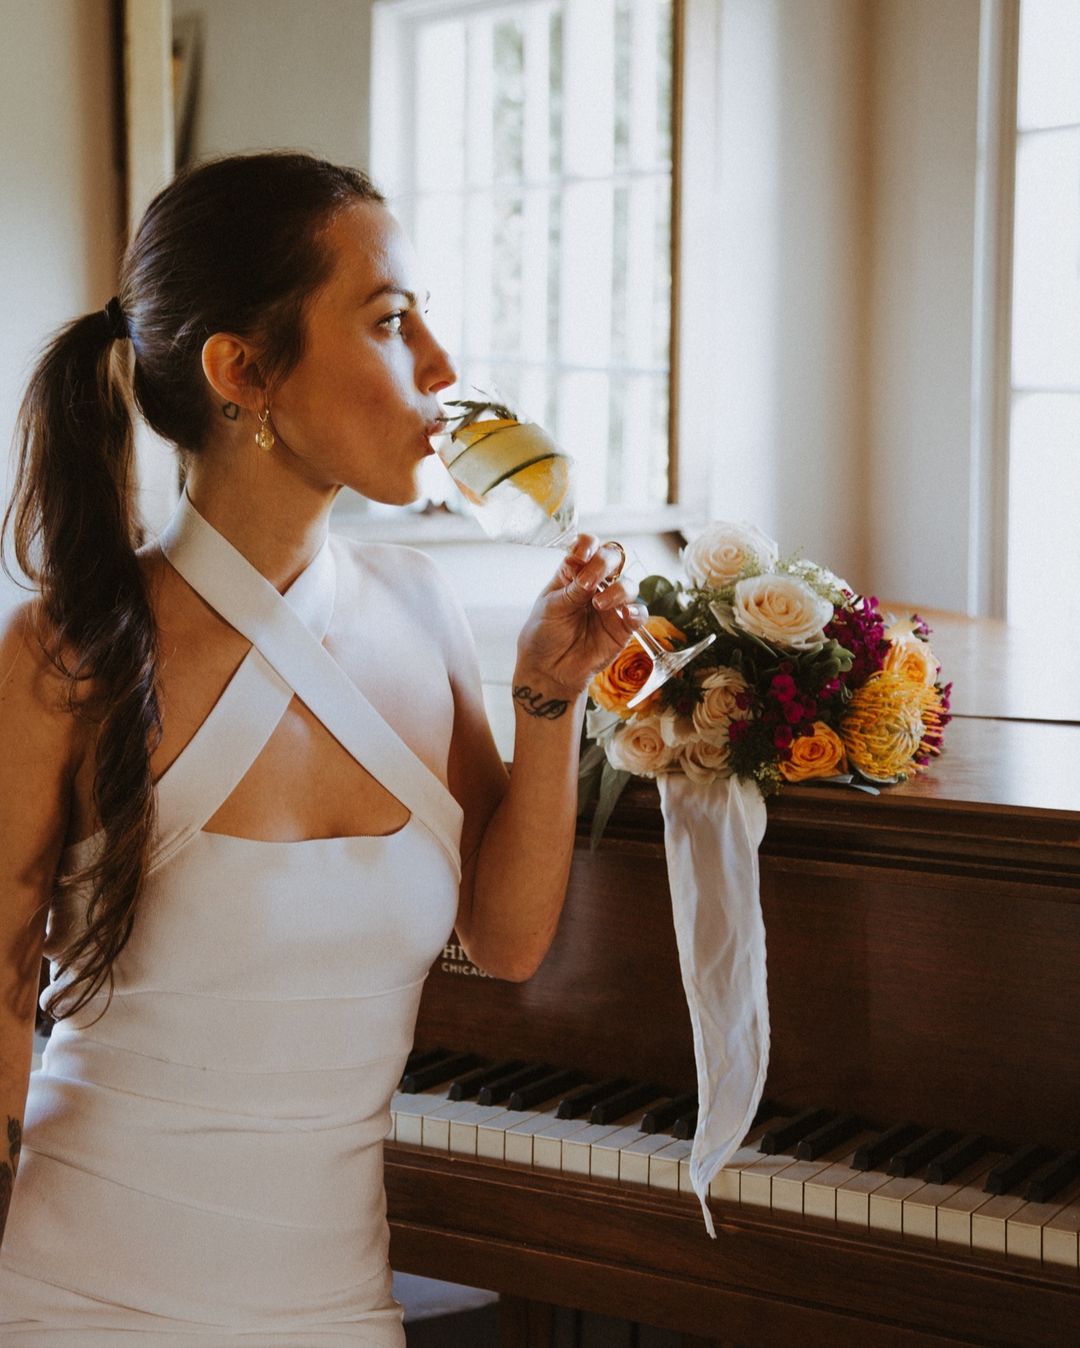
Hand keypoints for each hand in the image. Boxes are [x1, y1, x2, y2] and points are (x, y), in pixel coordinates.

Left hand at [514, 536, 646, 696]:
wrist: (548, 670)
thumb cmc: (544, 634)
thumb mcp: (551, 607)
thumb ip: (572, 588)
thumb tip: (588, 568)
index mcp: (574, 574)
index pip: (587, 547)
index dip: (588, 545)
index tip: (581, 557)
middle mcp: (596, 585)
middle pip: (613, 558)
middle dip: (605, 562)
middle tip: (588, 581)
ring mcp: (611, 605)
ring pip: (629, 584)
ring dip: (617, 589)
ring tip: (598, 605)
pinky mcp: (623, 627)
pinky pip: (639, 613)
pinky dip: (636, 611)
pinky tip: (624, 614)